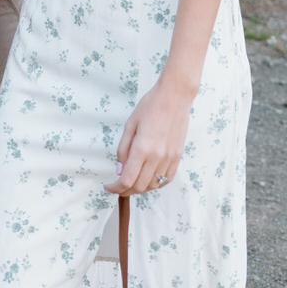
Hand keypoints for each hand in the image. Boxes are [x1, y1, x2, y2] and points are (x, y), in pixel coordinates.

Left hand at [104, 77, 192, 195]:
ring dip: (140, 188)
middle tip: (117, 186)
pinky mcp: (178, 158)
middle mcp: (157, 157)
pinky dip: (155, 184)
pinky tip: (148, 179)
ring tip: (131, 181)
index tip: (109, 187)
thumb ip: (123, 149)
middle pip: (139, 186)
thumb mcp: (130, 124)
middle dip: (125, 190)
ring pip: (153, 185)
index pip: (127, 179)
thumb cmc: (150, 106)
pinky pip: (166, 179)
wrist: (174, 97)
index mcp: (142, 148)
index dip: (116, 188)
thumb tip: (119, 170)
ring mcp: (169, 159)